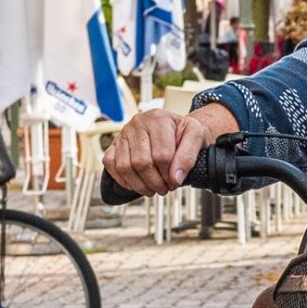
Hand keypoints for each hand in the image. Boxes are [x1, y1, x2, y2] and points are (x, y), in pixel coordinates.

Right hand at [106, 102, 234, 195]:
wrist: (175, 129)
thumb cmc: (184, 133)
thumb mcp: (196, 137)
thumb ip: (188, 157)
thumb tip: (175, 178)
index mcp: (158, 118)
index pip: (161, 154)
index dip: (169, 174)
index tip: (175, 182)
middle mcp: (138, 123)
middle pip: (142, 162)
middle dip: (155, 182)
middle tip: (165, 188)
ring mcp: (123, 133)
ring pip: (125, 166)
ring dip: (140, 185)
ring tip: (153, 189)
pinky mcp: (114, 144)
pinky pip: (111, 164)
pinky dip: (122, 179)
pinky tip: (136, 184)